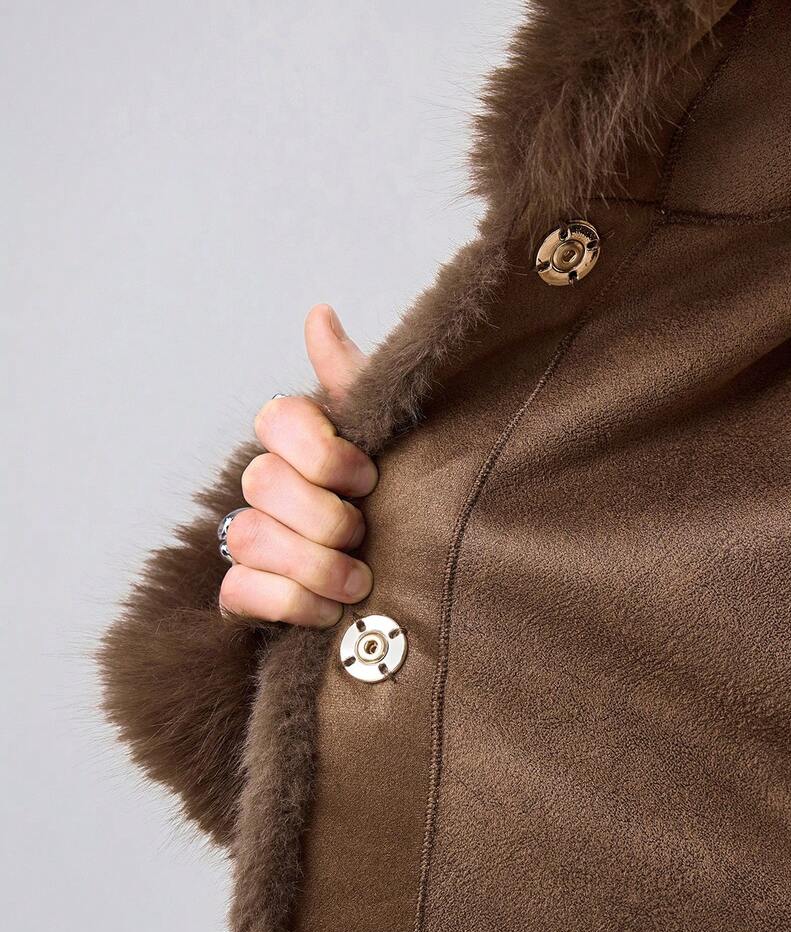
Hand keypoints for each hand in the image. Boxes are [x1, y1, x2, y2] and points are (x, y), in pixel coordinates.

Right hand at [219, 304, 374, 626]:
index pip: (277, 419)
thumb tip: (319, 314)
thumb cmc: (395, 502)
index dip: (324, 453)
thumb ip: (353, 381)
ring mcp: (249, 538)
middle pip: (263, 483)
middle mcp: (265, 486)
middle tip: (364, 534)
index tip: (369, 477)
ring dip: (312, 565)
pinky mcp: (244, 592)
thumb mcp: (391, 439)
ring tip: (357, 582)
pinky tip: (327, 612)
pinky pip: (239, 591)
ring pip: (248, 536)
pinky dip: (289, 603)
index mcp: (298, 443)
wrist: (404, 583)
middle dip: (325, 517)